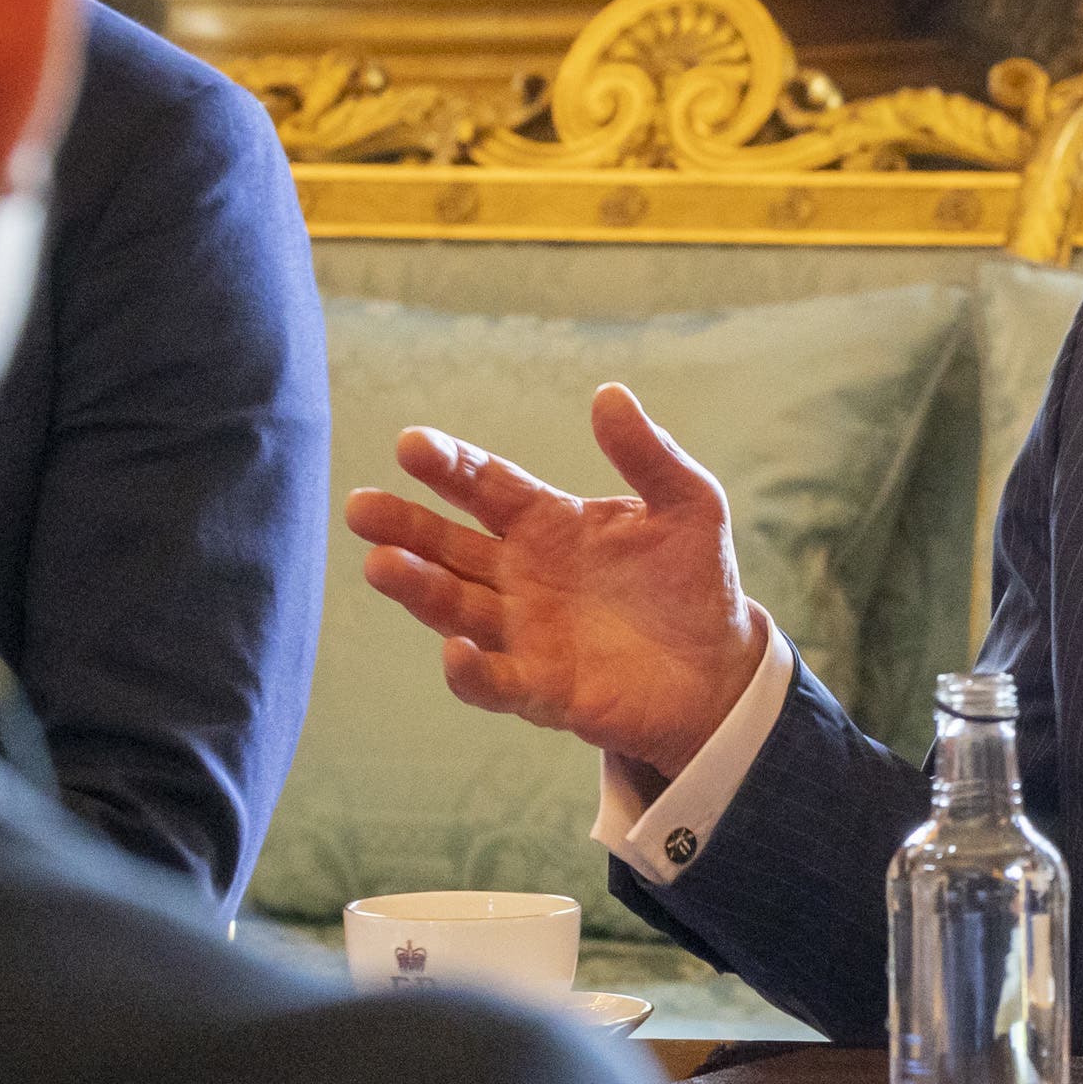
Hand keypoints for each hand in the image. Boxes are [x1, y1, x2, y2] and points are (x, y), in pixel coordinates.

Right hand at [340, 384, 770, 781]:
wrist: (721, 666)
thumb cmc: (693, 579)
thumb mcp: (688, 504)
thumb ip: (649, 453)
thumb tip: (609, 394)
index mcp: (547, 524)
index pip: (486, 487)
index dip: (449, 466)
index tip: (411, 444)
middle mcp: (520, 576)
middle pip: (450, 546)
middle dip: (405, 527)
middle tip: (362, 507)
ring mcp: (524, 633)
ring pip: (457, 608)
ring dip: (419, 589)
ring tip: (383, 565)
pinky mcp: (542, 689)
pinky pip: (496, 681)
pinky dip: (471, 671)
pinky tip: (454, 650)